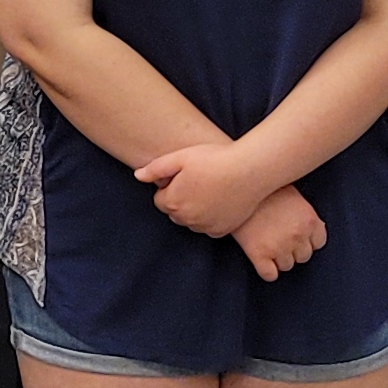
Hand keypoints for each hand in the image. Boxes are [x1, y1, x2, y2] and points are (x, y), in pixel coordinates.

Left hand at [133, 135, 273, 239]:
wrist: (249, 171)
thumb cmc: (214, 159)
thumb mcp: (180, 157)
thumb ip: (155, 168)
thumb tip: (137, 176)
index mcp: (172, 202)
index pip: (160, 200)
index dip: (170, 186)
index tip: (184, 175)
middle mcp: (186, 219)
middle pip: (174, 212)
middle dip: (181, 199)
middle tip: (198, 180)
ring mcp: (204, 227)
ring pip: (191, 221)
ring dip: (195, 209)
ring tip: (210, 188)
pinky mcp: (221, 230)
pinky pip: (208, 227)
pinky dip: (211, 217)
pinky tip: (220, 200)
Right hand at [236, 183, 327, 278]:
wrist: (237, 188)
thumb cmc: (264, 189)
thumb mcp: (292, 194)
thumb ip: (305, 213)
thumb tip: (312, 227)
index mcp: (309, 219)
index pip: (318, 243)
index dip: (306, 240)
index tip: (296, 237)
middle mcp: (298, 235)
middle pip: (303, 256)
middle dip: (292, 250)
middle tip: (279, 238)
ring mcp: (279, 246)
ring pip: (286, 266)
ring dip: (278, 259)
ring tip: (267, 244)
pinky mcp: (259, 254)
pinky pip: (270, 275)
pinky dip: (266, 271)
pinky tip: (260, 259)